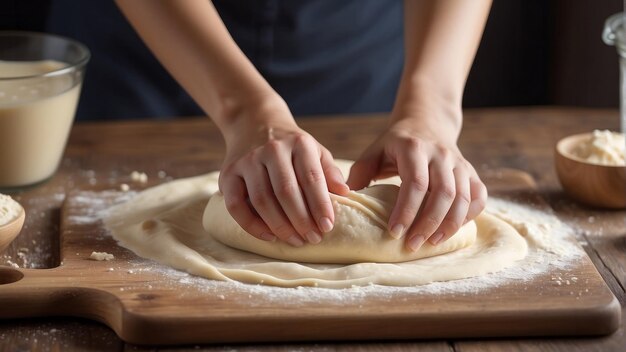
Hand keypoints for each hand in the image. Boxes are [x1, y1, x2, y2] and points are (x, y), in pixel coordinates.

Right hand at [218, 97, 348, 246]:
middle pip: (286, 192)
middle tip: (313, 239)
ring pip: (262, 200)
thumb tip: (345, 193)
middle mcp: (271, 150)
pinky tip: (269, 236)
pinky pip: (236, 205)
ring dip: (280, 226)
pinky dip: (252, 225)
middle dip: (302, 220)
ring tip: (295, 241)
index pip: (311, 178)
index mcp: (298, 143)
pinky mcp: (227, 174)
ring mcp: (247, 161)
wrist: (254, 123)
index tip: (328, 226)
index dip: (320, 205)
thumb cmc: (291, 145)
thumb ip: (329, 171)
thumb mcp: (315, 150)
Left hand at [346, 112, 486, 251]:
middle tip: (412, 245)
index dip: (406, 210)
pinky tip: (452, 230)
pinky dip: (470, 216)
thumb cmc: (395, 144)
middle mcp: (441, 154)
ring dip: (449, 225)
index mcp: (414, 148)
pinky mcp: (471, 172)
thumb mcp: (374, 151)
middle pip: (443, 193)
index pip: (415, 183)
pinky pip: (479, 196)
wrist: (426, 123)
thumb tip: (347, 199)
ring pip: (463, 198)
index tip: (394, 232)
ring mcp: (460, 162)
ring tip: (431, 243)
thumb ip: (360, 172)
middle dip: (428, 223)